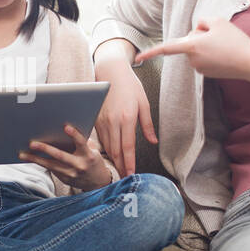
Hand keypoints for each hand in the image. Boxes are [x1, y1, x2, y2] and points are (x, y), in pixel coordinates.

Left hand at [19, 124, 111, 190]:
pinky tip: (30, 158)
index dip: (74, 134)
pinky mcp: (65, 179)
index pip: (81, 143)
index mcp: (88, 155)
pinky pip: (50, 170)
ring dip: (35, 159)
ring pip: (51, 165)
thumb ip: (81, 142)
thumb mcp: (92, 151)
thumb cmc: (92, 160)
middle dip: (45, 149)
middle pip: (60, 156)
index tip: (66, 126)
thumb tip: (62, 130)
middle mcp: (80, 165)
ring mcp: (72, 174)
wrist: (98, 183)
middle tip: (32, 143)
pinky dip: (40, 163)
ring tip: (22, 154)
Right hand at [94, 55, 156, 176]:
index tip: (131, 174)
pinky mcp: (96, 119)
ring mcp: (102, 121)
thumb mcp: (144, 103)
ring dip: (113, 159)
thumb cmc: (130, 86)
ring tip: (119, 170)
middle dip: (121, 166)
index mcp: (127, 118)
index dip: (129, 163)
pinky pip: (102, 139)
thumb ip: (147, 125)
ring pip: (108, 146)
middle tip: (125, 178)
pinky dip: (107, 149)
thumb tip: (153, 142)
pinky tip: (111, 156)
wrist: (110, 72)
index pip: (128, 147)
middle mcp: (113, 122)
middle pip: (116, 150)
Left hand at [133, 17, 249, 80]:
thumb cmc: (235, 41)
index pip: (167, 48)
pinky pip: (204, 58)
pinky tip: (225, 54)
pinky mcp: (207, 74)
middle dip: (199, 37)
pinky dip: (212, 54)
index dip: (151, 52)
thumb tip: (196, 30)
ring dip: (206, 45)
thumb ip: (201, 21)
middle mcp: (192, 60)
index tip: (137, 58)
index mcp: (191, 46)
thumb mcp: (218, 21)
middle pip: (188, 42)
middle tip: (219, 37)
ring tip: (224, 46)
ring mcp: (199, 68)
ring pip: (196, 50)